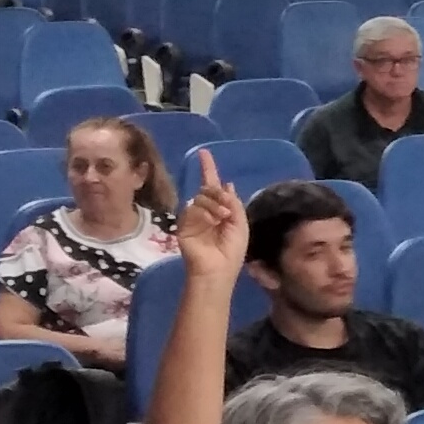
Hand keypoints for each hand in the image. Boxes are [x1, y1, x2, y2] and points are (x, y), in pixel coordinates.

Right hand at [175, 155, 248, 278]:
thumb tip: (227, 184)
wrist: (217, 271)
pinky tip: (212, 222)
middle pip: (208, 189)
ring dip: (214, 204)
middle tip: (227, 210)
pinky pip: (192, 208)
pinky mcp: (183, 225)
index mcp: (219, 210)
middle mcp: (204, 211)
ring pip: (200, 197)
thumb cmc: (231, 252)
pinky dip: (204, 212)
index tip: (204, 153)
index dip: (209, 169)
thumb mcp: (240, 225)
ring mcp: (192, 218)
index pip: (213, 186)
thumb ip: (234, 204)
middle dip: (219, 194)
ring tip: (222, 218)